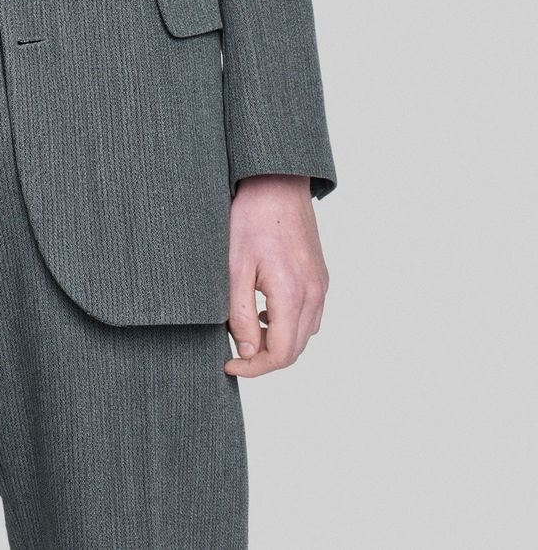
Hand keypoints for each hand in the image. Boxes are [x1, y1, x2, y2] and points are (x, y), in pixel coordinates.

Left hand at [224, 175, 328, 377]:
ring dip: (278, 342)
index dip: (253, 368)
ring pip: (305, 334)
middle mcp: (314, 294)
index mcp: (293, 294)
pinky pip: (310, 315)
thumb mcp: (235, 267)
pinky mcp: (320, 275)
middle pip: (295, 349)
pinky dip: (290, 324)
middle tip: (234, 352)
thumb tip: (245, 352)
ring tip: (248, 329)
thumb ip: (241, 314)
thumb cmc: (251, 217)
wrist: (276, 181)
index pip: (280, 354)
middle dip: (264, 358)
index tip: (229, 364)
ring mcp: (320, 284)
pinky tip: (266, 310)